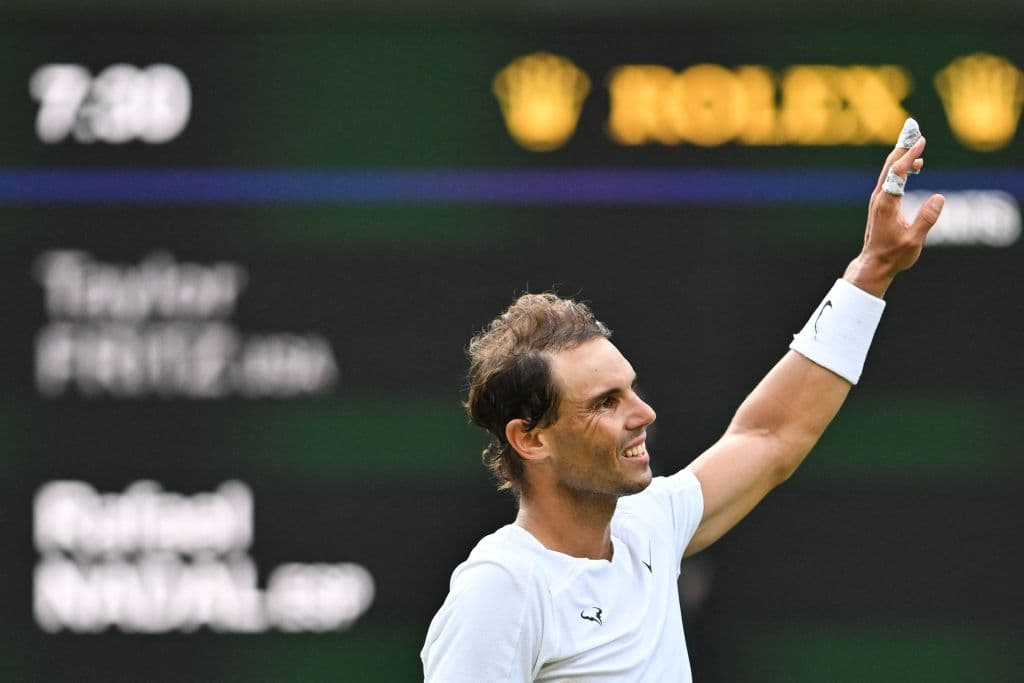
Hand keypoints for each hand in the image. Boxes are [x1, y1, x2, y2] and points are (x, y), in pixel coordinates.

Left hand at [843, 124, 944, 297]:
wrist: (874, 264)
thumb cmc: (894, 254)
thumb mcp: (914, 239)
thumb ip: (927, 219)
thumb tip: (940, 198)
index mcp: (887, 203)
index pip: (898, 172)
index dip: (909, 155)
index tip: (920, 140)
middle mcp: (880, 197)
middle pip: (890, 164)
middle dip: (903, 145)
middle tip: (913, 127)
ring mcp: (878, 199)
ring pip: (889, 170)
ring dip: (902, 154)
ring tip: (918, 143)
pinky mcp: (881, 203)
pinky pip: (891, 179)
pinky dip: (901, 168)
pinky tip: (915, 166)